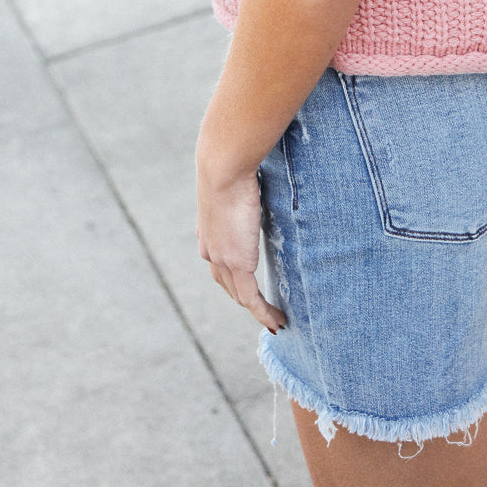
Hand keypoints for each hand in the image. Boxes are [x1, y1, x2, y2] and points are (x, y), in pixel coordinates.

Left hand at [195, 160, 287, 332]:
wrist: (223, 170)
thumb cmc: (232, 165)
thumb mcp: (236, 182)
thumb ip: (244, 190)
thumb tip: (256, 176)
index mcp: (208, 233)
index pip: (220, 263)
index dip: (233, 277)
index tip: (249, 283)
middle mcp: (211, 251)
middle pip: (227, 284)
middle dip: (245, 299)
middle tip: (264, 309)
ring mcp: (222, 260)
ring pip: (239, 295)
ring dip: (257, 310)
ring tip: (275, 319)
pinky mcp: (237, 264)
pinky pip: (252, 298)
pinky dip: (264, 312)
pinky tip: (277, 321)